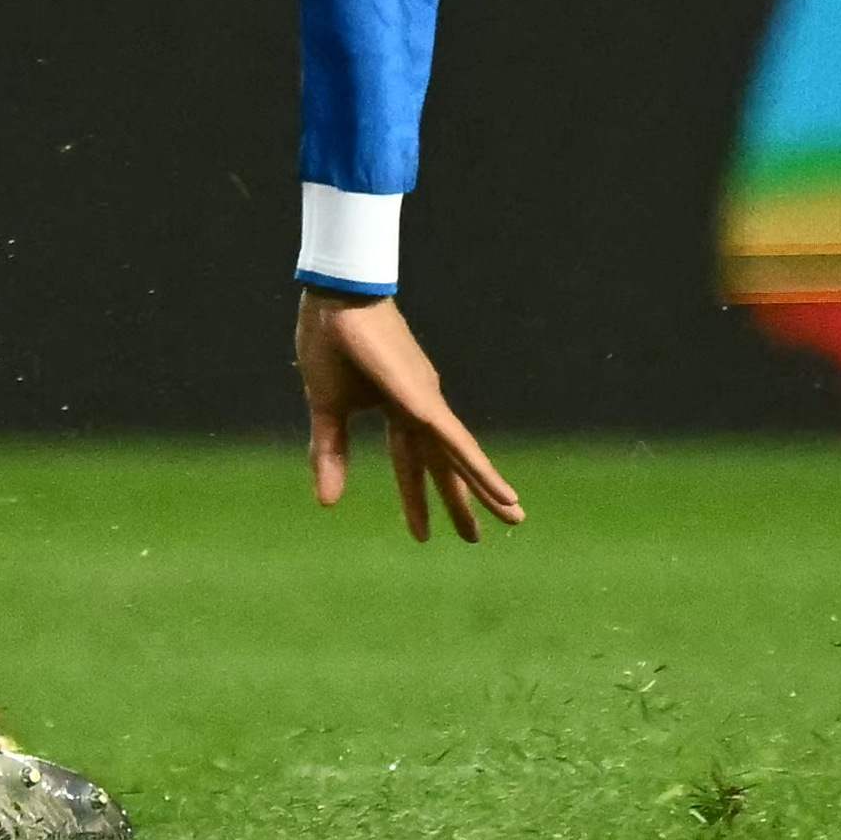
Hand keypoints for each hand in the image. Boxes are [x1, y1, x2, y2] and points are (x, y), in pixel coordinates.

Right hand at [298, 291, 524, 543]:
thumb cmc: (329, 344)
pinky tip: (502, 493)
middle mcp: (421, 409)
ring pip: (462, 457)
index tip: (423, 534)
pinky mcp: (426, 401)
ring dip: (488, 489)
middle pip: (444, 465)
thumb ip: (330, 453)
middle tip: (477, 537)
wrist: (336, 302)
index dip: (416, 499)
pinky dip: (481, 471)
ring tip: (514, 516)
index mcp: (396, 410)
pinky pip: (460, 445)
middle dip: (460, 501)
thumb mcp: (327, 409)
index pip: (410, 463)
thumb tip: (327, 503)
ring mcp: (429, 404)